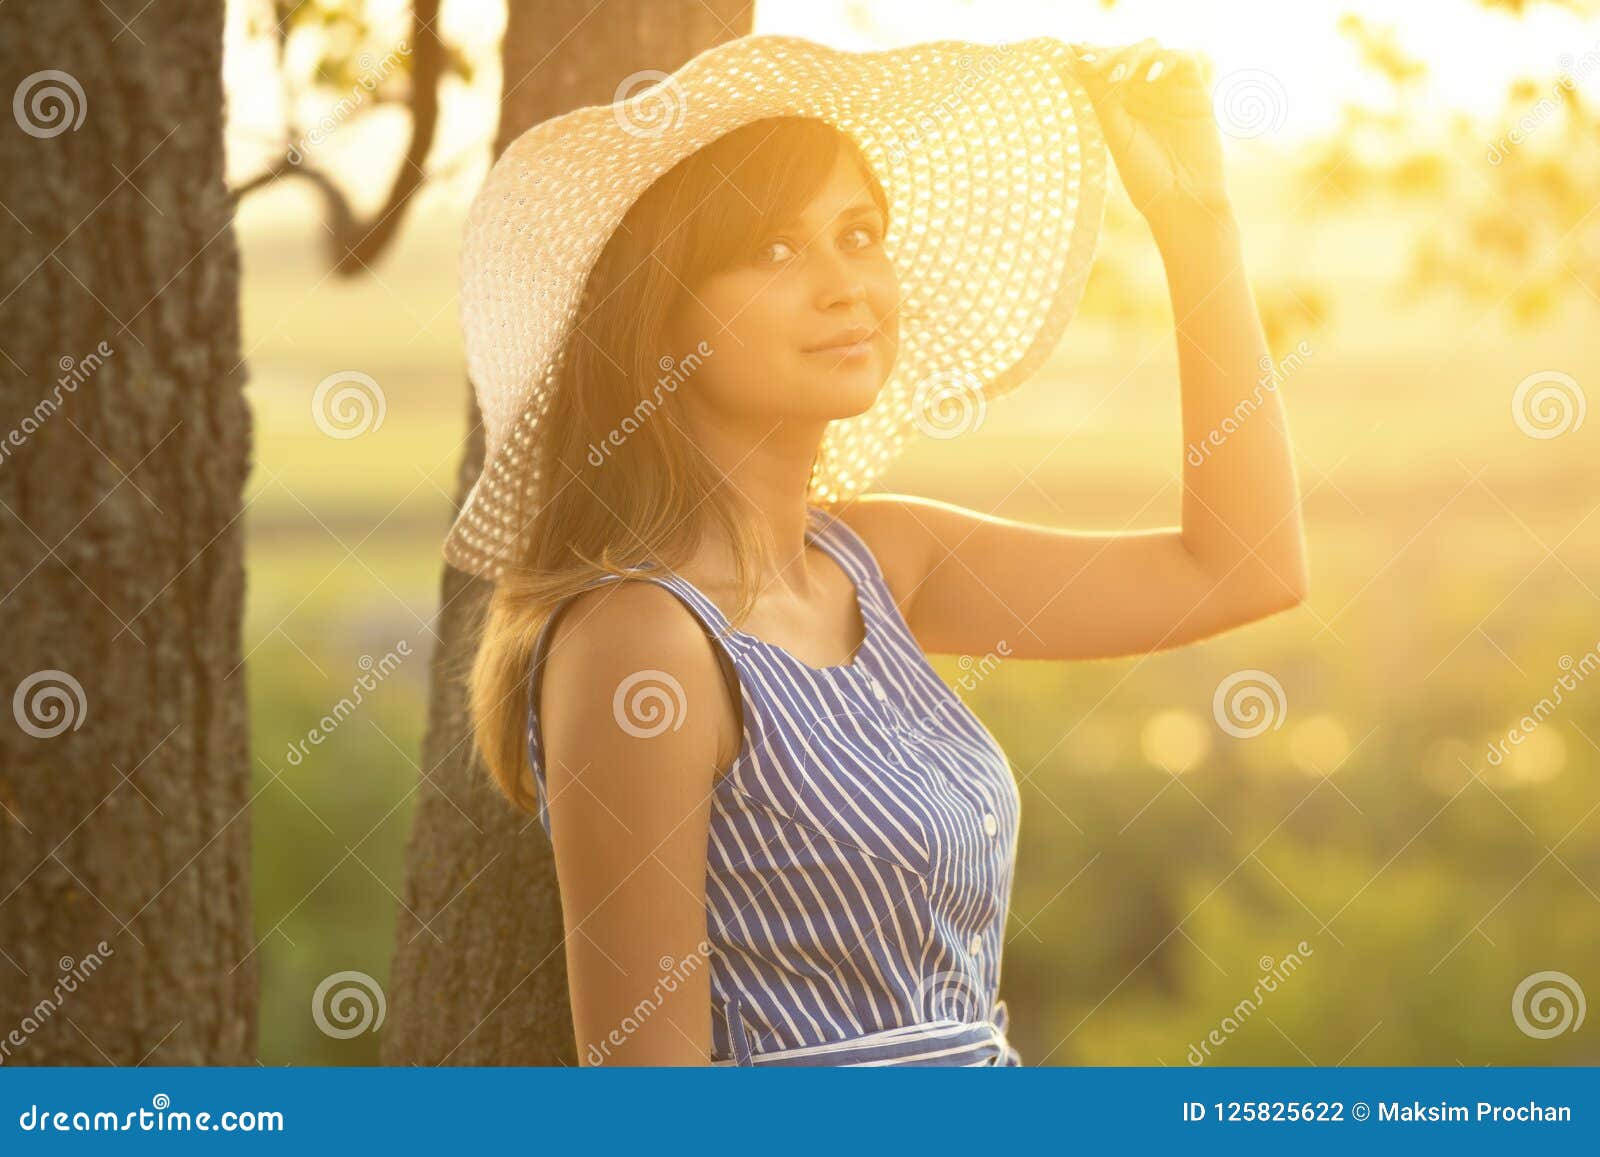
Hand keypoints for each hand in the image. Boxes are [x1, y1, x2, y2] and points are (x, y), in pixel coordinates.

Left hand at [1067, 39, 1233, 237]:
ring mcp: (1169, 88)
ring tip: (1118, 76)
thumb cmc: (1145, 175)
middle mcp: (1144, 92)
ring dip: (1133, 55)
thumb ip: (1101, 99)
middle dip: (1108, 54)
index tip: (1072, 52)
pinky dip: (1165, 60)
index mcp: (1120, 102)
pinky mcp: (1195, 90)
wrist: (1181, 198)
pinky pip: (1183, 59)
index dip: (1091, 56)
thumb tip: (1077, 63)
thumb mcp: (1117, 134)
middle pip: (1127, 53)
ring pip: (1152, 50)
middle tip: (1092, 63)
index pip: (1106, 68)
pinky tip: (1150, 77)